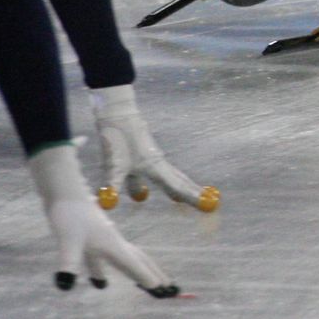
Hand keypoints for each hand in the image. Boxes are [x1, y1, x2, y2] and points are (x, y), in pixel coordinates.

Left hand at [27, 144, 179, 296]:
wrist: (64, 190)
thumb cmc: (68, 213)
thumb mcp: (69, 240)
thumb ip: (70, 262)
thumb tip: (65, 285)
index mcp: (113, 244)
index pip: (135, 265)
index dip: (148, 278)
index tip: (163, 291)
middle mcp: (113, 242)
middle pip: (140, 261)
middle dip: (155, 275)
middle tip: (171, 289)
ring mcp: (103, 239)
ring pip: (126, 260)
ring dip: (137, 273)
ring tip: (147, 286)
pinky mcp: (92, 239)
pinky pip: (106, 260)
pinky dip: (107, 272)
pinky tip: (100, 283)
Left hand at [91, 84, 219, 212]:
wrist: (118, 114)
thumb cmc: (118, 139)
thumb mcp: (114, 165)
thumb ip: (113, 185)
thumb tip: (109, 204)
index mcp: (155, 166)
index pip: (178, 187)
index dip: (193, 197)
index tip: (208, 204)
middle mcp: (158, 163)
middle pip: (179, 181)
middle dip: (193, 192)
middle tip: (209, 201)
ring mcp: (152, 158)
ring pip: (170, 176)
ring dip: (179, 187)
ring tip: (180, 199)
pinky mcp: (142, 155)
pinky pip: (156, 173)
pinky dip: (161, 182)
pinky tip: (144, 192)